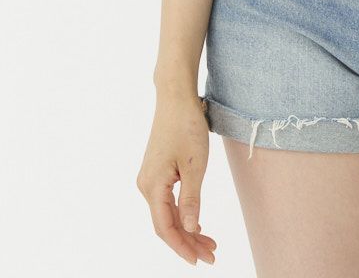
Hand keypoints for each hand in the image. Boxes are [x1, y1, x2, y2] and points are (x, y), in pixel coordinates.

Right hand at [137, 93, 217, 264]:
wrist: (176, 98)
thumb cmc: (186, 126)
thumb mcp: (195, 164)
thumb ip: (191, 199)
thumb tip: (190, 228)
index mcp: (153, 186)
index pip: (165, 228)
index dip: (182, 247)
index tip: (200, 260)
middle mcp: (146, 185)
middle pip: (166, 224)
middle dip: (188, 242)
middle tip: (211, 255)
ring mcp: (150, 179)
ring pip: (167, 214)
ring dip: (187, 229)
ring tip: (209, 243)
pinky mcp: (157, 172)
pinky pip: (167, 201)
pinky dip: (182, 214)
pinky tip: (196, 224)